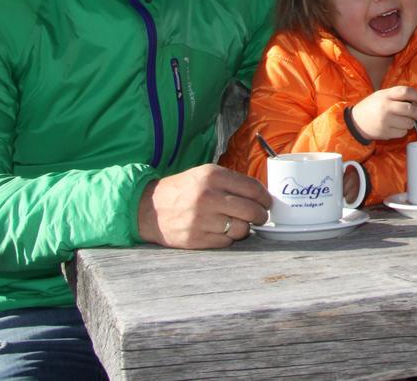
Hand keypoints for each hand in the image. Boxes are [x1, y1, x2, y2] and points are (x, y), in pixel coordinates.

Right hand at [137, 164, 271, 248]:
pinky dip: (229, 238)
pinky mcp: (196, 239)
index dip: (265, 198)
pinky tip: (223, 230)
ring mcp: (202, 219)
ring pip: (242, 229)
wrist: (149, 208)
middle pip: (251, 210)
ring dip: (245, 228)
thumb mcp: (206, 174)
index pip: (253, 189)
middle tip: (260, 216)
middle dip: (261, 215)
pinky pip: (227, 242)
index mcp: (213, 176)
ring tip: (240, 224)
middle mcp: (208, 196)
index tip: (267, 202)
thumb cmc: (184, 190)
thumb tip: (261, 194)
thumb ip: (232, 181)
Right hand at [352, 86, 416, 140]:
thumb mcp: (382, 95)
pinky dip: (403, 130)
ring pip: (409, 123)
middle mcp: (386, 107)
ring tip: (405, 121)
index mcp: (385, 95)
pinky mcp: (385, 133)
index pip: (406, 92)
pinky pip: (403, 132)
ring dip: (411, 122)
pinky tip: (397, 127)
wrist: (356, 122)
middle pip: (410, 109)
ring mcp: (385, 121)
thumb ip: (398, 96)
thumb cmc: (372, 107)